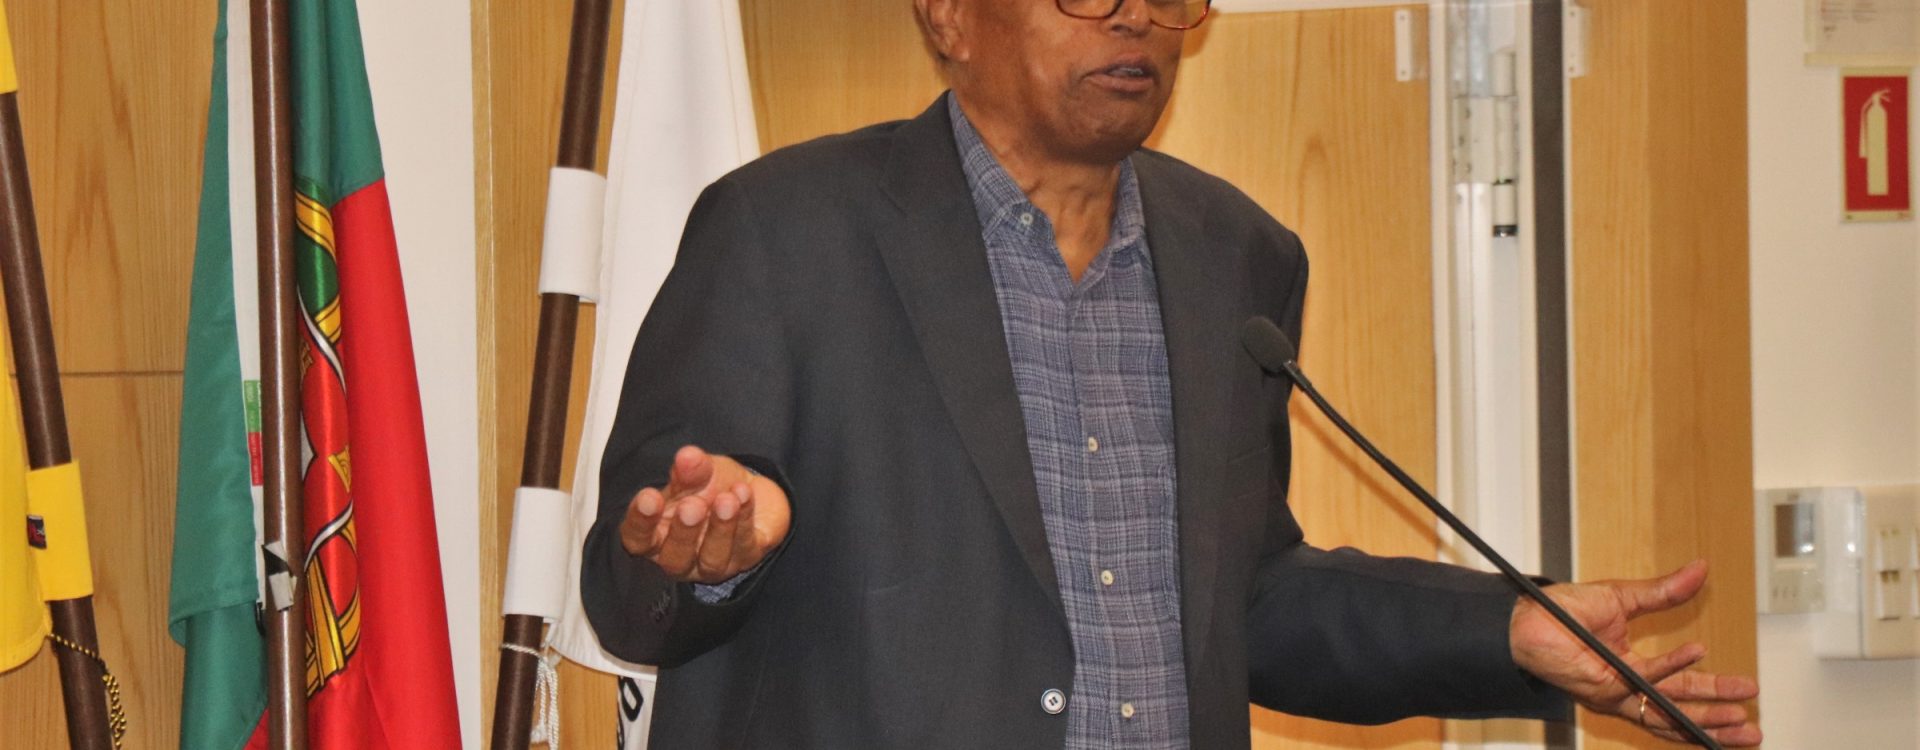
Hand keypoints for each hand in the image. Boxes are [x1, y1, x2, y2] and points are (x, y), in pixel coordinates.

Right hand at [618, 445, 791, 584]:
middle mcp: (683, 558)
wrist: (747, 491)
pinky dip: (746, 517)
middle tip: (692, 505)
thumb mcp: (695, 474)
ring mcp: (716, 563)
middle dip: (684, 532)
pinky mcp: (748, 556)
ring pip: (713, 559)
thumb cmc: (708, 488)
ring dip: (721, 528)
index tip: (649, 497)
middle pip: (675, 558)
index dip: (642, 521)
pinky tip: (744, 493)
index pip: (639, 539)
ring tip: (726, 500)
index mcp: (657, 538)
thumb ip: (689, 469)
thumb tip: (687, 456)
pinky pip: (746, 543)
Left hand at [1510, 560, 1760, 746]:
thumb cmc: (1562, 611)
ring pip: (1666, 713)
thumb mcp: (1623, 597)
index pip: (1681, 689)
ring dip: (1704, 715)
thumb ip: (1665, 592)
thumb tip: (1701, 569)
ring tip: (1739, 716)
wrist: (1524, 615)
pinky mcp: (1602, 687)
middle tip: (1752, 725)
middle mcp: (1626, 689)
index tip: (1746, 692)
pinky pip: (1645, 679)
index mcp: (1634, 671)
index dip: (1714, 695)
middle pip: (1680, 712)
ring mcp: (1614, 693)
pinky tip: (1699, 653)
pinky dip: (1673, 667)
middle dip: (1718, 721)